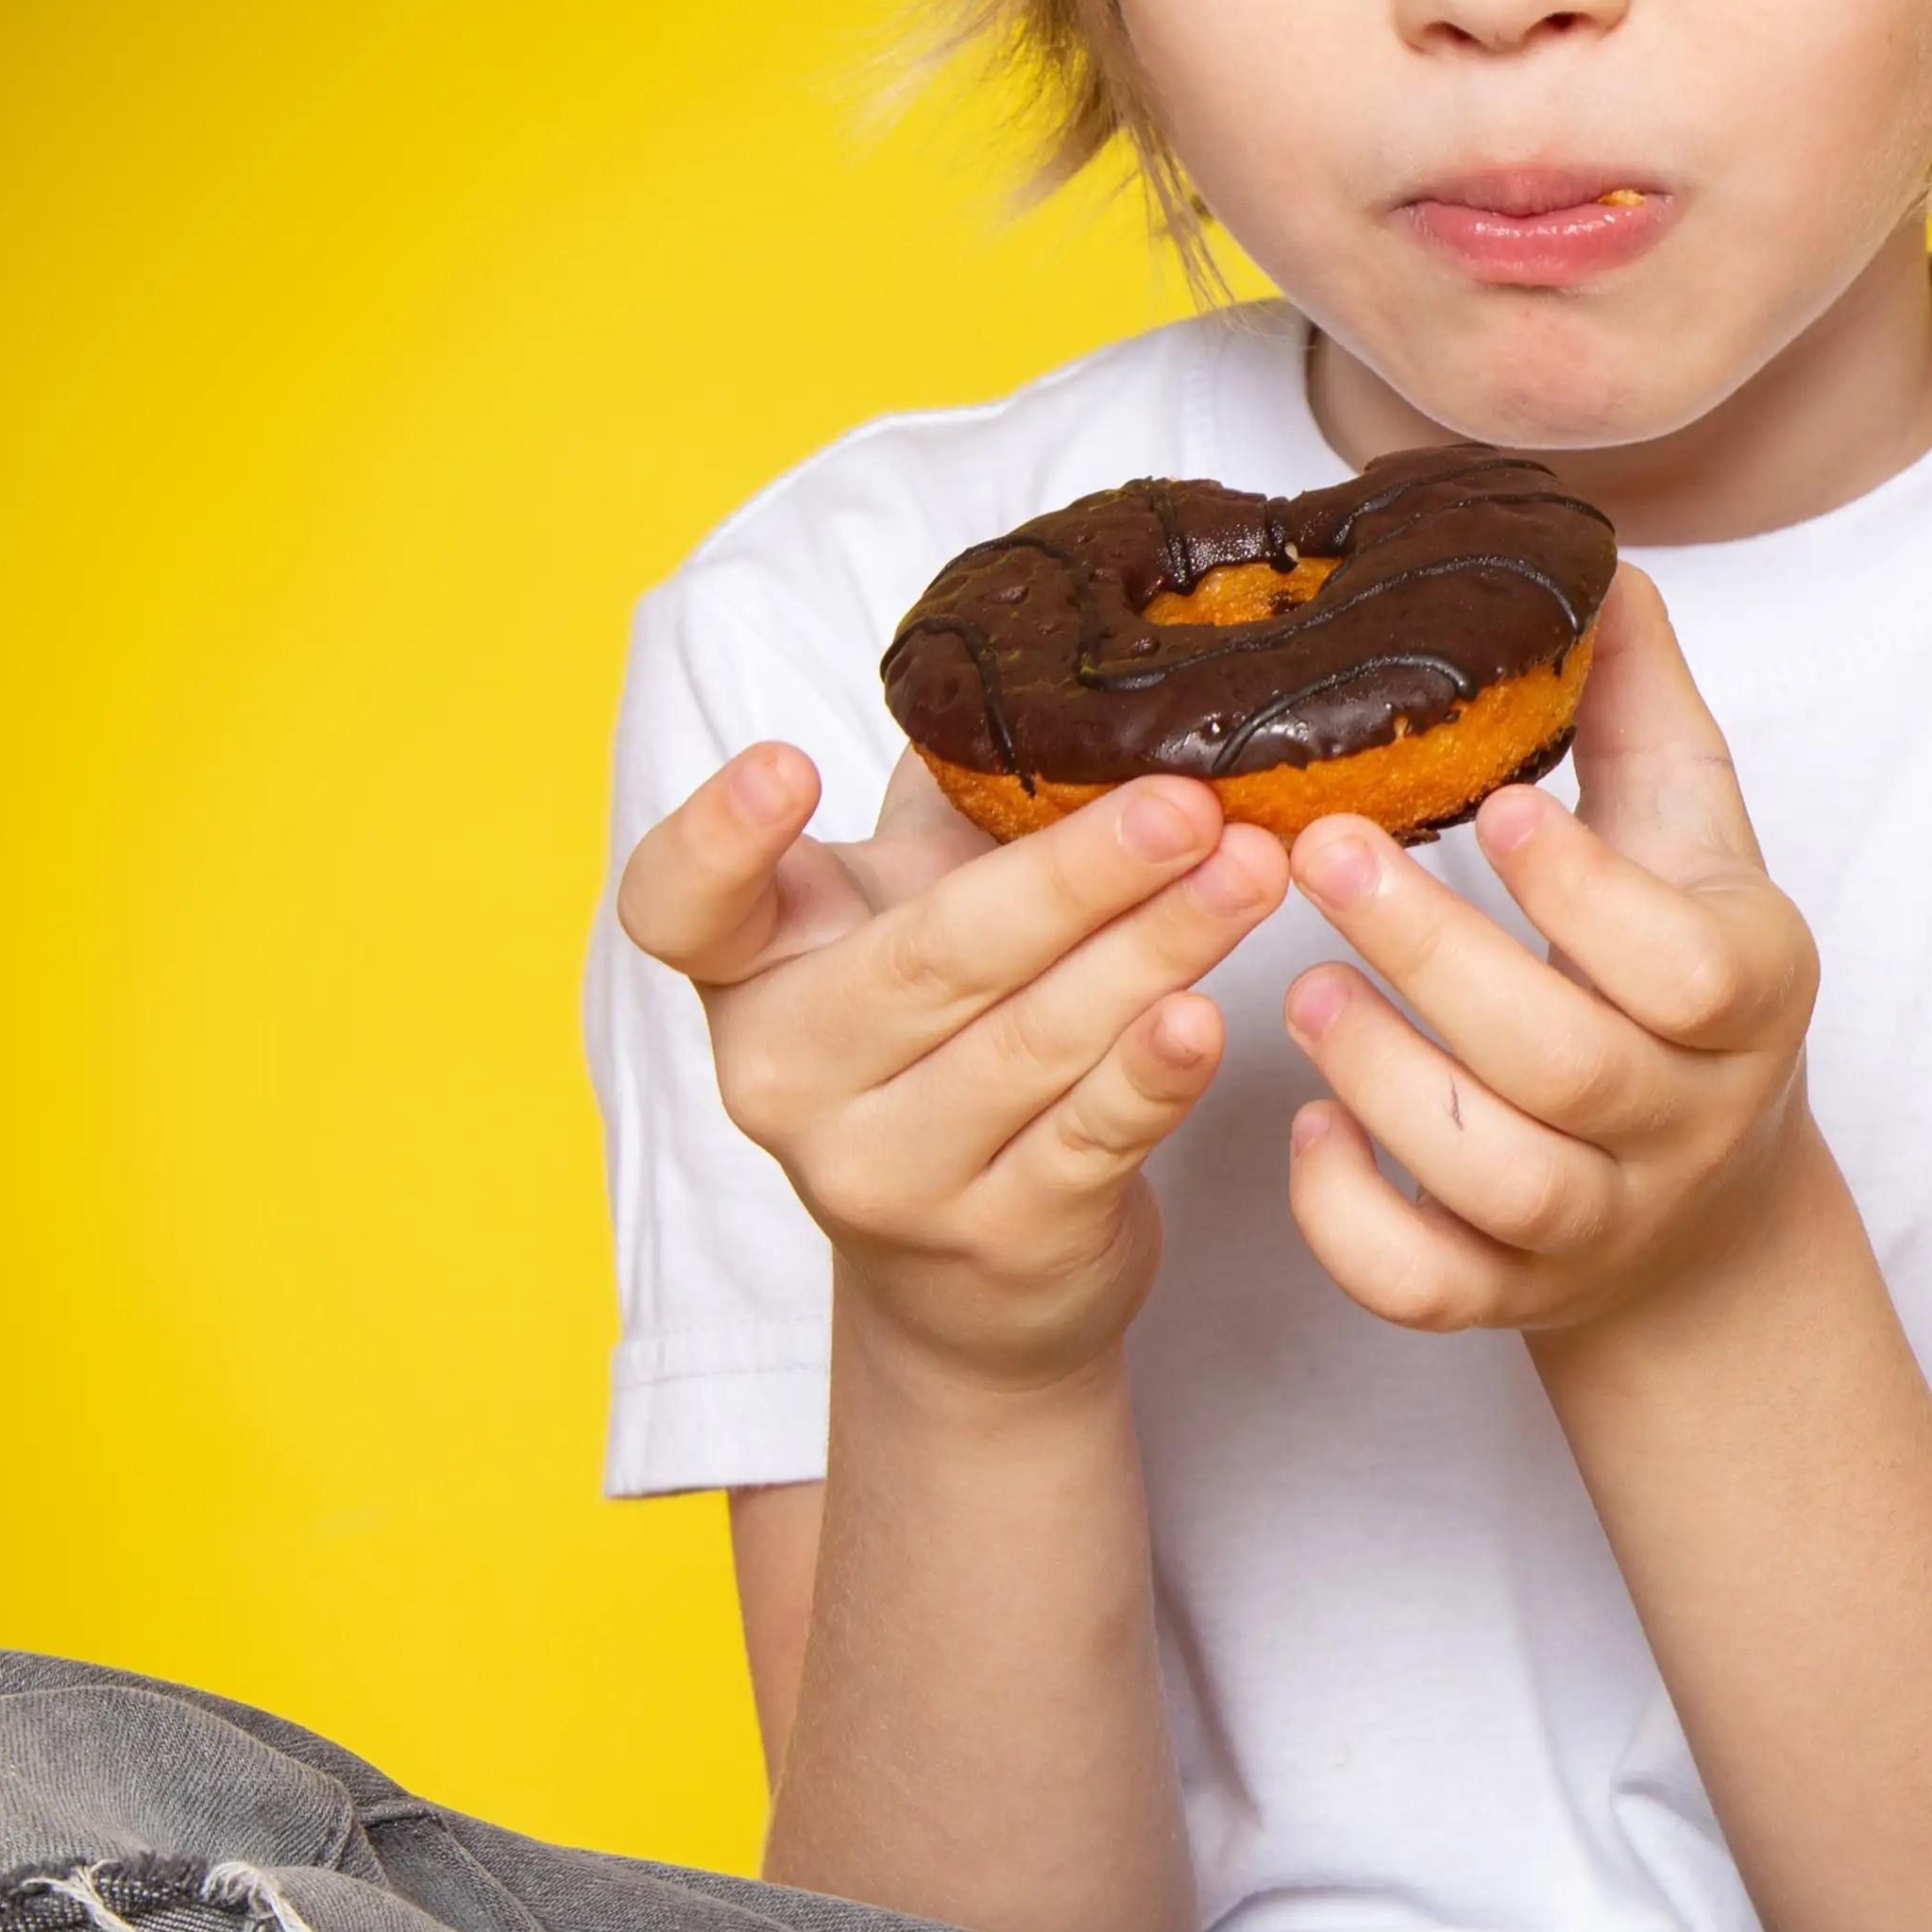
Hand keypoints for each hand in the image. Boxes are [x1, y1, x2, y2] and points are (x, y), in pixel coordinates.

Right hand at [619, 748, 1289, 1393]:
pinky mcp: (993, 1240)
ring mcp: (885, 1172)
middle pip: (927, 960)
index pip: (682, 906)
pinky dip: (1149, 1077)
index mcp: (755, 969)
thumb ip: (961, 796)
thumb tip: (1069, 651)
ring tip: (1249, 872)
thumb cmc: (948, 1038)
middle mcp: (790, 1075)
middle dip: (1074, 874)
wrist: (966, 1280)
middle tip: (1185, 803)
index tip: (789, 762)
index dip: (719, 838)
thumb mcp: (918, 908)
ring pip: (1027, 1043)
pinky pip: (1083, 1141)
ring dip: (1152, 949)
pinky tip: (1206, 1017)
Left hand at [1281, 570, 1820, 1333]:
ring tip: (1298, 993)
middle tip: (1320, 855)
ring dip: (1387, 1084)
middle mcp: (1690, 1121)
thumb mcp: (1687, 846)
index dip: (1587, 891)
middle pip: (1569, 1066)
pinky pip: (1434, 1291)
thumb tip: (1598, 571)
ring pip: (1503, 1183)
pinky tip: (1307, 1135)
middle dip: (1435, 958)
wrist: (1704, 1208)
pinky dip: (1356, 1225)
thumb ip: (1641, 715)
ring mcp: (1606, 1222)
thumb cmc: (1675, 983)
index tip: (1495, 805)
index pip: (1685, 963)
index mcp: (1749, 995)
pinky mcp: (1518, 1299)